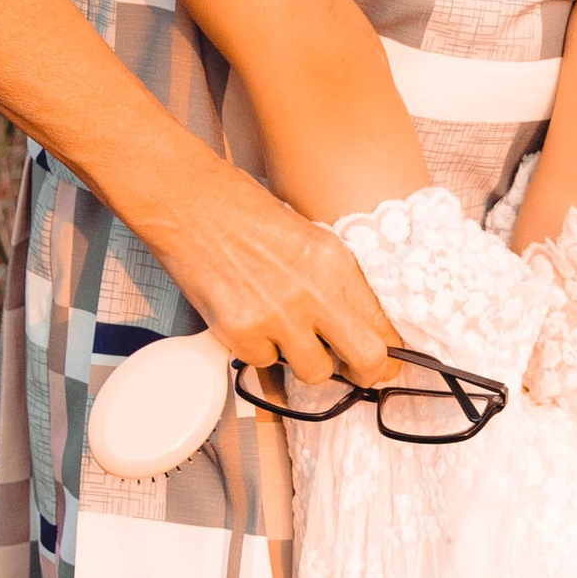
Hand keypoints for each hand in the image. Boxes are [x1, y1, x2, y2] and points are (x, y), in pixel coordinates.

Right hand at [140, 160, 401, 386]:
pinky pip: (265, 365)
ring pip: (314, 372)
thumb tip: (356, 324)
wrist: (189, 202)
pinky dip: (259, 352)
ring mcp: (277, 316)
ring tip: (286, 334)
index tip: (382, 360)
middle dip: (364, 374)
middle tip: (354, 373)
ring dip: (304, 361)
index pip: (383, 326)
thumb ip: (335, 282)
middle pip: (366, 360)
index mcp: (337, 264)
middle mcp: (314, 292)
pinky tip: (248, 321)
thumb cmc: (245, 213)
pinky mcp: (241, 333)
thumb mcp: (310, 239)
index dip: (387, 351)